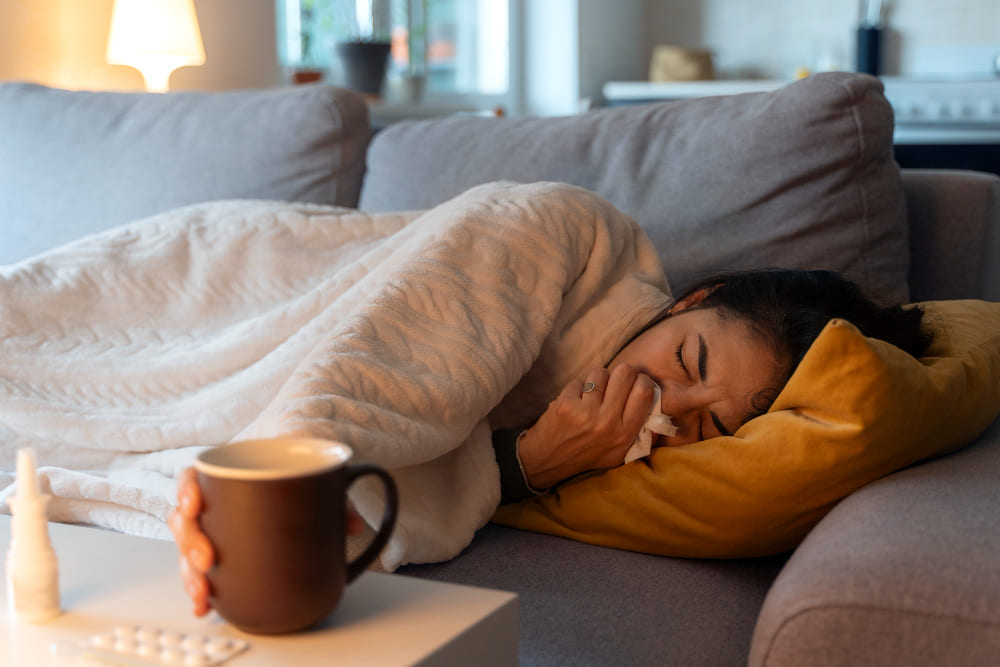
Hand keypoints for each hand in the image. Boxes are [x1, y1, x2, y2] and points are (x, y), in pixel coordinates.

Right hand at [168, 466, 366, 616]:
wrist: (296, 482)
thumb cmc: (295, 478)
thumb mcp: (314, 482)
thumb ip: (335, 498)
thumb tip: (354, 525)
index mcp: (226, 477)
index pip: (192, 478)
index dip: (187, 490)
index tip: (194, 505)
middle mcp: (212, 504)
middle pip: (185, 521)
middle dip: (191, 543)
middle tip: (207, 559)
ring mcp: (211, 530)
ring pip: (186, 550)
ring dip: (191, 573)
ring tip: (204, 591)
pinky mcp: (219, 553)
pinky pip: (200, 571)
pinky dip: (201, 589)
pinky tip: (205, 604)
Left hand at [516, 364, 655, 488]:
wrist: (546, 461)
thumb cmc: (586, 453)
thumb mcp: (619, 451)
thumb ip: (640, 432)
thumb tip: (664, 413)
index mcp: (626, 434)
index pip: (645, 392)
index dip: (641, 380)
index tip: (635, 382)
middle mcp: (608, 423)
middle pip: (625, 373)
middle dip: (621, 373)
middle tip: (614, 383)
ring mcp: (587, 413)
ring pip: (601, 372)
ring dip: (597, 380)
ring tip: (592, 395)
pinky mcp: (566, 405)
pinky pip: (579, 380)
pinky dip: (576, 388)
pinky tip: (573, 402)